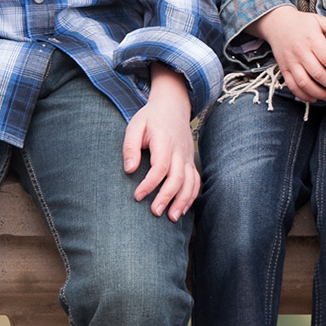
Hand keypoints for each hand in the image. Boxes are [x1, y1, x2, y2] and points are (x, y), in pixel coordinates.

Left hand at [122, 69, 199, 219]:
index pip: (160, 166)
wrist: (172, 106)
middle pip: (177, 177)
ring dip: (182, 201)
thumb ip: (130, 146)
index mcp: (165, 141)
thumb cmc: (150, 118)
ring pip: (190, 182)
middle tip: (155, 212)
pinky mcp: (190, 161)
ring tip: (171, 218)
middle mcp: (179, 151)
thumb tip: (129, 169)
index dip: (150, 183)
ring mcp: (187, 157)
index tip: (137, 196)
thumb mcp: (135, 126)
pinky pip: (196, 181)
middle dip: (167, 197)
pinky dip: (192, 196)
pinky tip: (183, 209)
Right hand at [256, 5, 325, 103]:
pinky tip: (314, 98)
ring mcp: (291, 62)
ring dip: (318, 92)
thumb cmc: (302, 23)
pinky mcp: (284, 69)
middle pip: (317, 73)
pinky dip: (303, 95)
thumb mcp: (317, 20)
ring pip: (304, 82)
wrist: (277, 24)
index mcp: (311, 39)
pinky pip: (292, 86)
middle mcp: (300, 52)